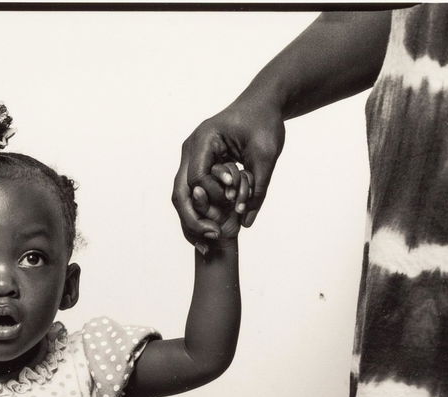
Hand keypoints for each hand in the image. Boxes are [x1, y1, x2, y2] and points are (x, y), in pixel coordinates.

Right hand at [172, 98, 283, 250]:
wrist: (263, 104)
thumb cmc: (265, 123)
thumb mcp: (267, 156)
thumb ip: (258, 189)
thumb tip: (247, 223)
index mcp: (204, 139)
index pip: (197, 178)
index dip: (213, 196)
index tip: (232, 206)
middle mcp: (190, 149)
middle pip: (180, 192)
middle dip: (193, 219)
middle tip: (210, 240)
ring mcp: (190, 157)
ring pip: (182, 196)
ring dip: (193, 220)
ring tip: (207, 243)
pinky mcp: (197, 165)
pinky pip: (192, 194)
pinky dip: (200, 212)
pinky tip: (209, 230)